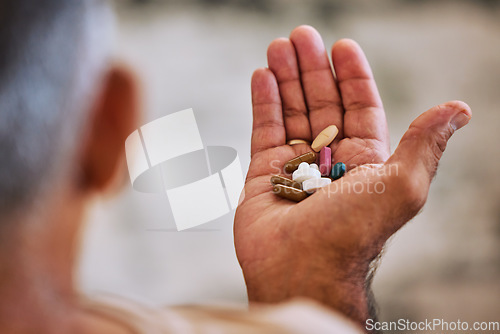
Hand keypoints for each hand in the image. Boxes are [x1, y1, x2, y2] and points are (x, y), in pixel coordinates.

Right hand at [234, 25, 470, 324]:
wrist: (302, 269)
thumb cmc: (353, 231)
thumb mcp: (402, 184)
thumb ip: (425, 143)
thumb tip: (458, 108)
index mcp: (365, 161)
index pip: (359, 108)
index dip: (352, 76)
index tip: (341, 45)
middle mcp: (330, 161)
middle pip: (322, 104)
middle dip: (313, 69)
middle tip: (301, 36)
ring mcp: (295, 167)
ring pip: (291, 112)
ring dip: (286, 78)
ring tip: (278, 47)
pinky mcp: (264, 174)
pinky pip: (264, 130)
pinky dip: (263, 102)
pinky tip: (263, 76)